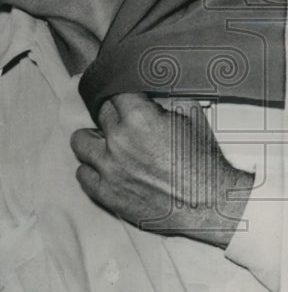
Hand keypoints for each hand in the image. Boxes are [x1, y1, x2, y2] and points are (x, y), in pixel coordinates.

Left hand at [70, 93, 253, 247]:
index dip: (121, 95)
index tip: (124, 98)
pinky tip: (107, 168)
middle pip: (98, 113)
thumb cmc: (205, 162)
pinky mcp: (106, 193)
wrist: (213, 205)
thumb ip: (165, 97)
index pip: (112, 91)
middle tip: (126, 123)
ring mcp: (109, 168)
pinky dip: (93, 169)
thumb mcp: (192, 115)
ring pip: (79, 141)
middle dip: (113, 115)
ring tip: (108, 144)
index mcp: (139, 118)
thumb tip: (149, 86)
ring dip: (93, 140)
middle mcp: (119, 141)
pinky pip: (82, 173)